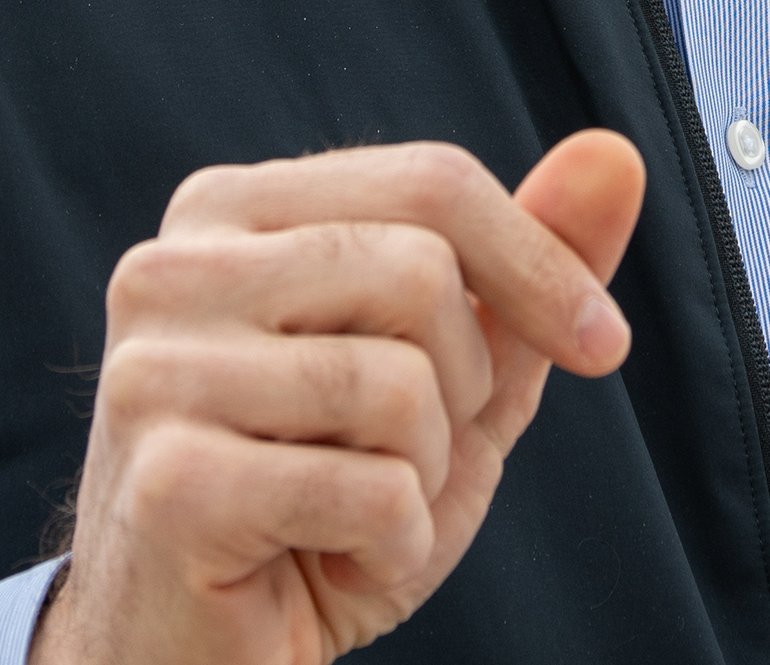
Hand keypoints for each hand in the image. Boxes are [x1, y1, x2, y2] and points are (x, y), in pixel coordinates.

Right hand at [33, 131, 647, 663]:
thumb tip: (615, 155)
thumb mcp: (452, 373)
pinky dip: (393, 547)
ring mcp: (154, 375)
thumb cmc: (326, 502)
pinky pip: (372, 492)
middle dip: (463, 386)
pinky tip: (326, 561)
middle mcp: (169, 270)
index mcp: (229, 212)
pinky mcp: (169, 485)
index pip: (430, 181)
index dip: (542, 265)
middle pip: (420, 273)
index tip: (600, 344)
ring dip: (424, 476)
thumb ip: (525, 263)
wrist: (205, 651)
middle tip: (403, 455)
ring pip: (400, 385)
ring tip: (355, 509)